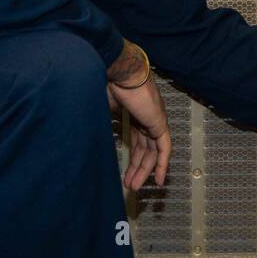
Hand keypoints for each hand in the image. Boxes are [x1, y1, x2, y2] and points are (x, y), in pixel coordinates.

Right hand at [108, 75, 170, 190]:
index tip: (126, 172)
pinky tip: (158, 179)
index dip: (133, 158)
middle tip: (130, 184)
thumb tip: (92, 137)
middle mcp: (147, 118)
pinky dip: (162, 164)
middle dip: (137, 168)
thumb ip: (102, 123)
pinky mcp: (159, 123)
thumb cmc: (110, 82)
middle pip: (145, 149)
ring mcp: (155, 120)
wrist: (120, 71)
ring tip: (134, 187)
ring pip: (153, 152)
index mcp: (135, 113)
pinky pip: (164, 148)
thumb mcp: (102, 108)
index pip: (138, 141)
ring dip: (145, 171)